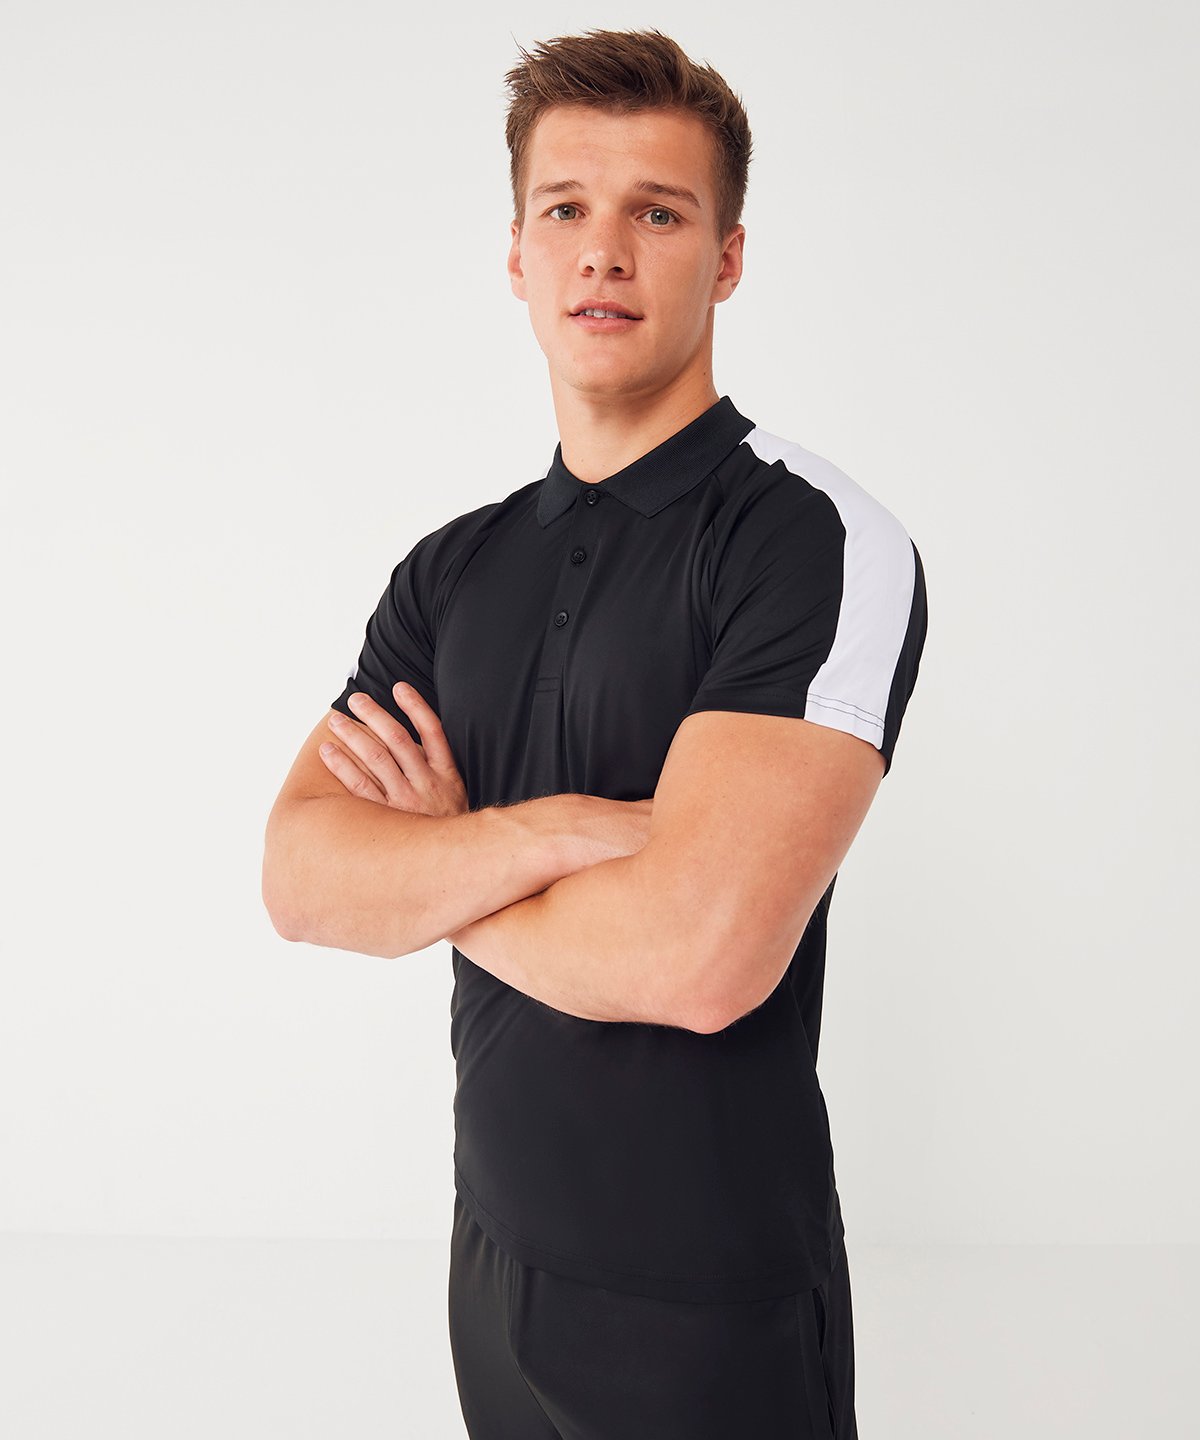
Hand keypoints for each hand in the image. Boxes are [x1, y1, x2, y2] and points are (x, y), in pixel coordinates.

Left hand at [320, 682, 468, 817]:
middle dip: (375, 716)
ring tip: (336, 721)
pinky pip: (361, 788)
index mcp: (447, 774)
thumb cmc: (448, 828)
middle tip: (355, 700)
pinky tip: (329, 753)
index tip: (399, 687)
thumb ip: (438, 770)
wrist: (456, 867)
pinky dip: (343, 767)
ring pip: (377, 759)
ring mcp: (406, 801)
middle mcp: (427, 784)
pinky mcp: (387, 819)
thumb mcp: (457, 797)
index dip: (416, 706)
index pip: (432, 731)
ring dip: (354, 735)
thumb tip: (415, 742)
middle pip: (397, 740)